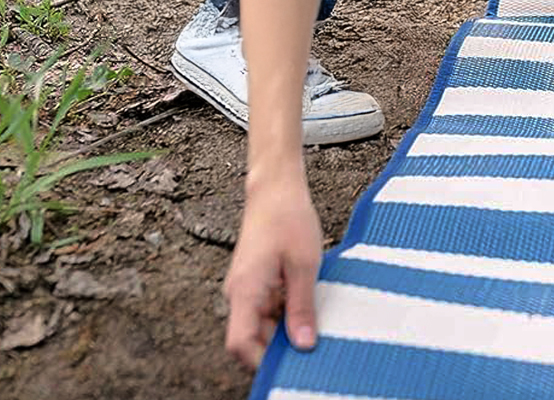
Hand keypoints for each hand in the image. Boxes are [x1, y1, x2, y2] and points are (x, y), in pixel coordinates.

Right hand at [224, 166, 322, 369]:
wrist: (275, 186)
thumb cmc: (288, 217)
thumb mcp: (304, 264)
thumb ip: (301, 307)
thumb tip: (303, 346)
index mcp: (245, 291)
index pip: (240, 344)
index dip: (261, 361)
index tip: (290, 366)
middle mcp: (239, 293)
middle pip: (251, 338)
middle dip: (279, 346)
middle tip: (312, 344)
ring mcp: (246, 286)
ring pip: (261, 324)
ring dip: (284, 328)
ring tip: (313, 320)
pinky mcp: (255, 280)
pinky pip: (266, 308)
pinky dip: (284, 312)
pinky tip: (307, 303)